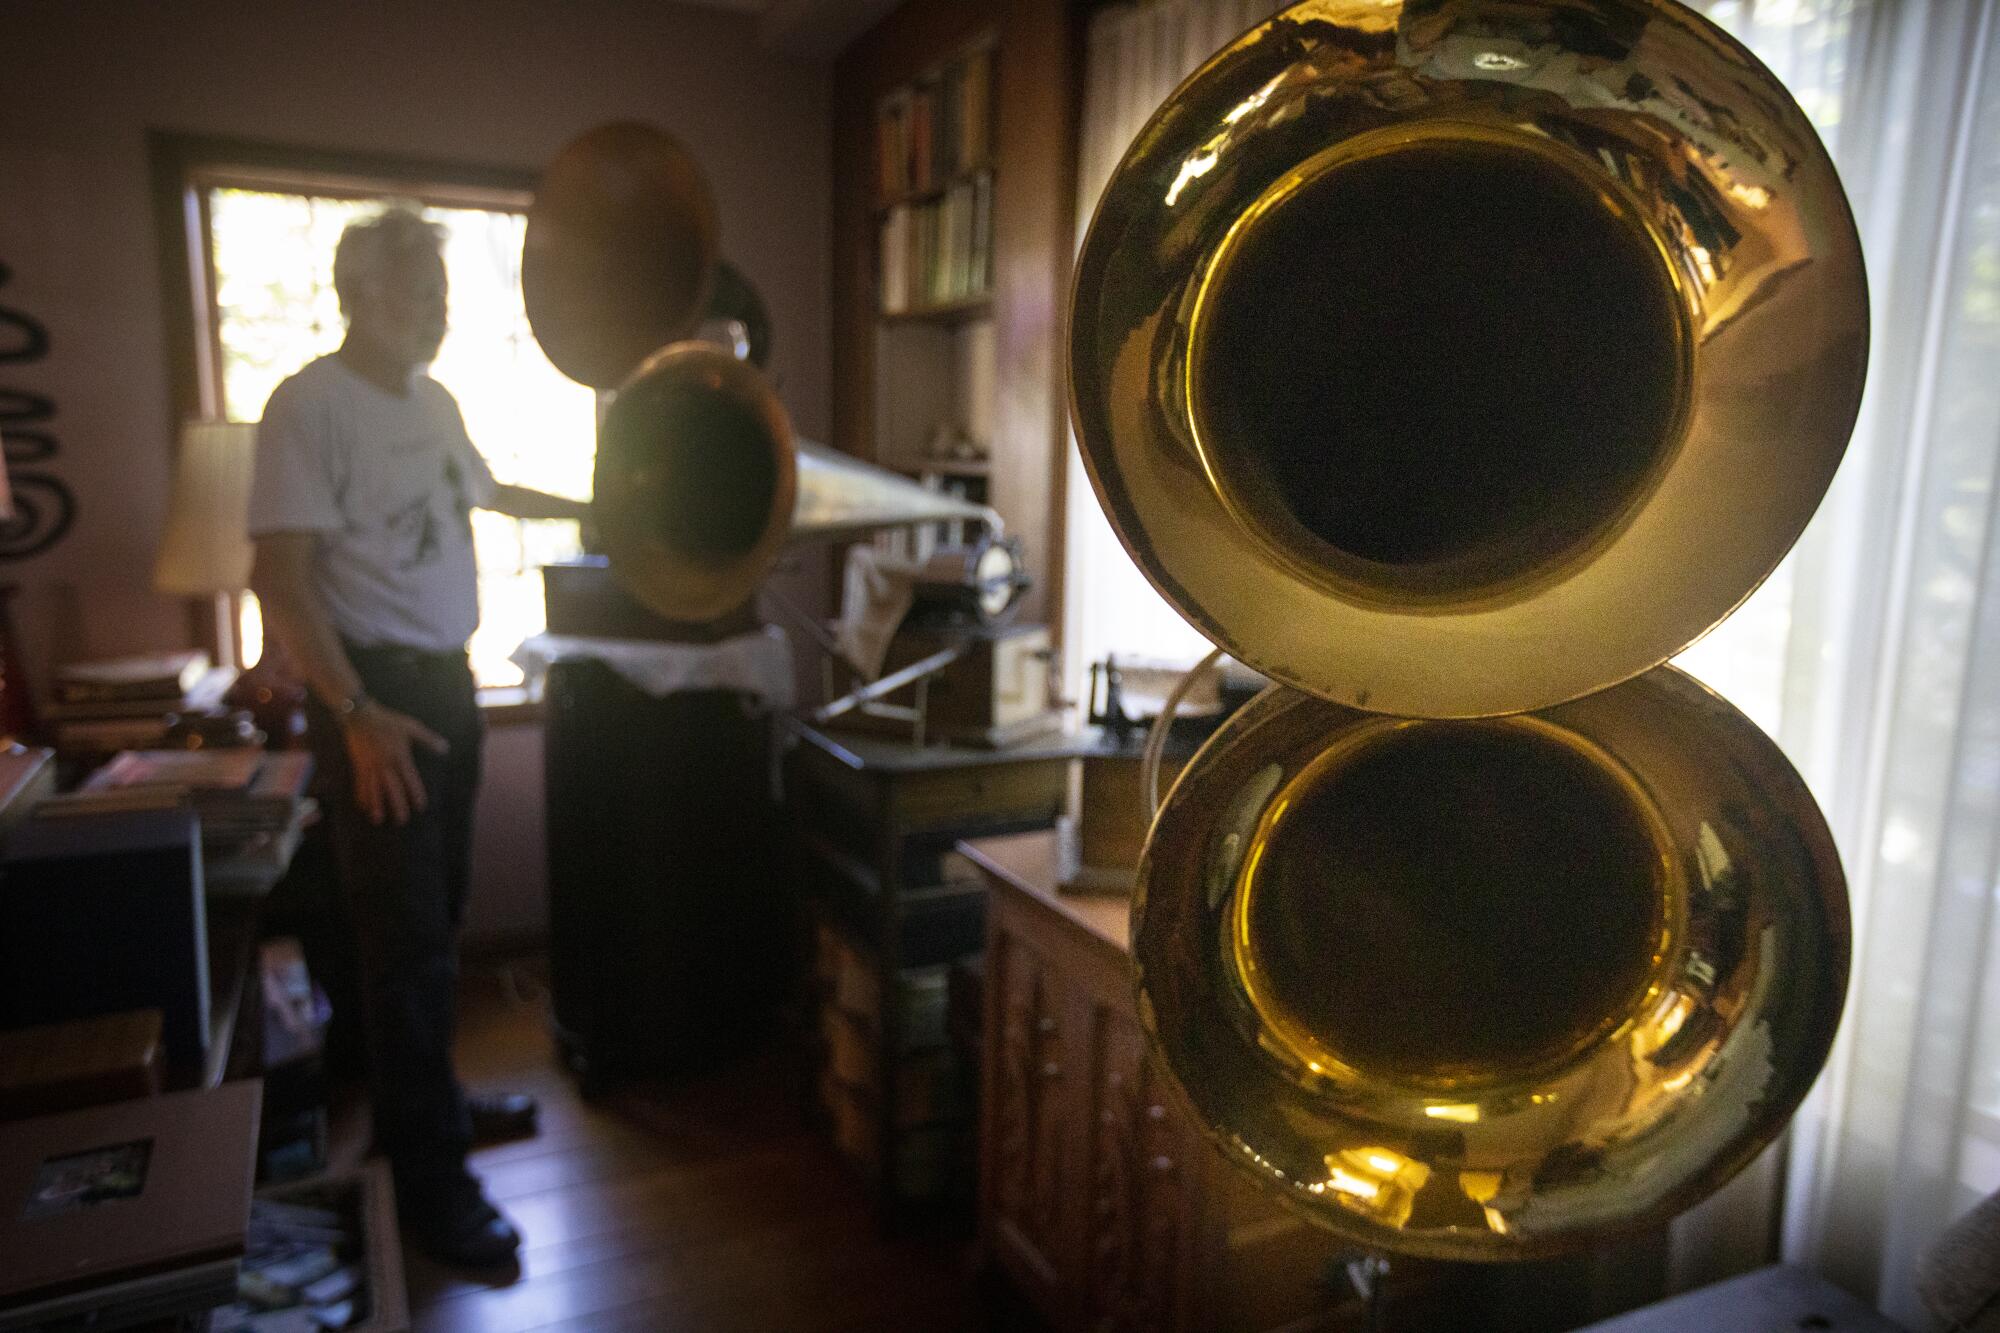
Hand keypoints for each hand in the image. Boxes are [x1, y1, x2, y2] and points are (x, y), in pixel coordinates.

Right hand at [342, 702, 448, 825]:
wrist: (359, 716)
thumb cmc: (388, 721)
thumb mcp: (411, 727)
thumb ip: (428, 739)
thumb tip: (446, 748)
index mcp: (400, 756)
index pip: (409, 779)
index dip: (415, 793)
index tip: (421, 806)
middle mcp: (385, 764)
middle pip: (391, 788)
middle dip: (396, 805)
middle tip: (402, 820)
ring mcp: (370, 766)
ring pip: (373, 789)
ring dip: (376, 805)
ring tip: (378, 819)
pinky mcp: (359, 765)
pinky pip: (360, 784)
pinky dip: (361, 796)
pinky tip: (363, 807)